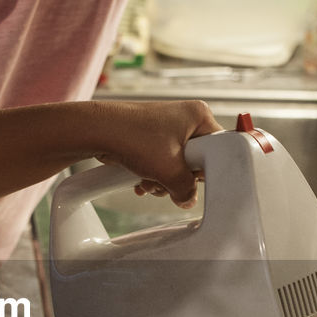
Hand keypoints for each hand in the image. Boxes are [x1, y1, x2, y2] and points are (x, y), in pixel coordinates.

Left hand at [93, 99, 220, 208]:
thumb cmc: (133, 136)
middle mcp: (186, 119)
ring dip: (162, 181)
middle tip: (166, 180)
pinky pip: (162, 164)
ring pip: (177, 167)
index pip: (219, 149)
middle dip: (178, 179)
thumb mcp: (169, 169)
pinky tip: (141, 181)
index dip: (206, 170)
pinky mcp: (152, 140)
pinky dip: (153, 176)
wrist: (97, 131)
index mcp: (199, 116)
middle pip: (197, 161)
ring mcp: (168, 129)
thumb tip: (188, 200)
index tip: (194, 180)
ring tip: (149, 180)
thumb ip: (186, 190)